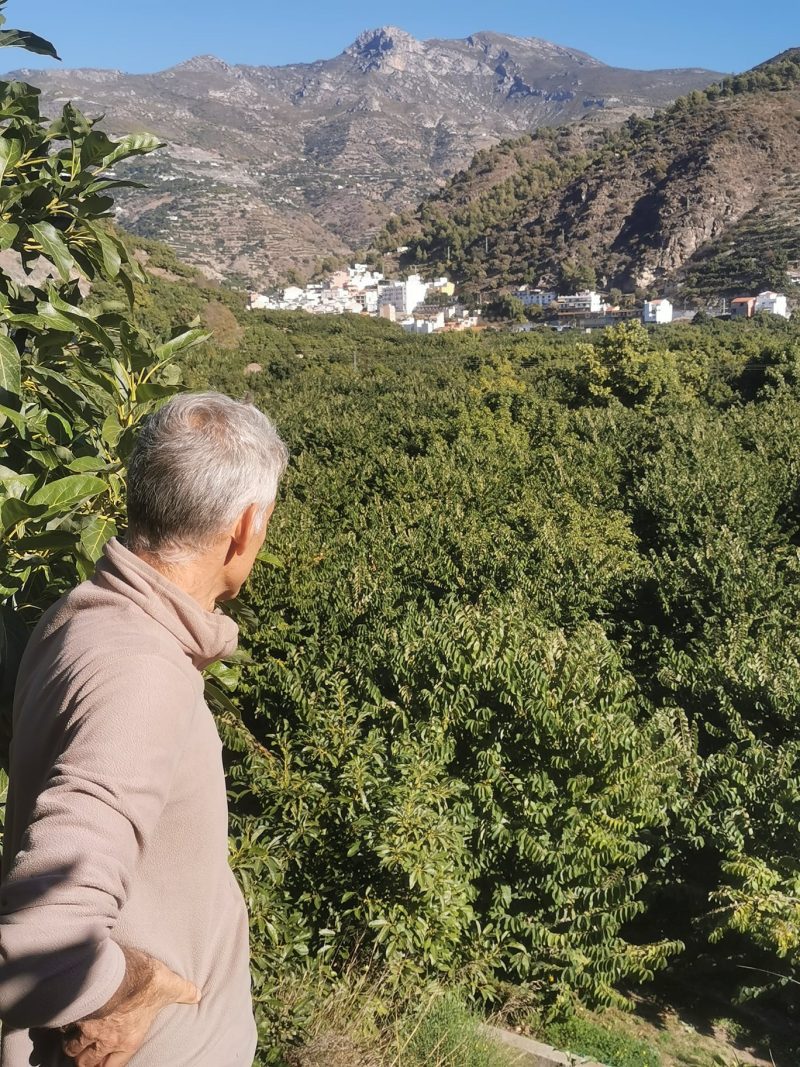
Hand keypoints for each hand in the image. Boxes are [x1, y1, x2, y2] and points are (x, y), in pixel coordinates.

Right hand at [61, 953, 199, 1066]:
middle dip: (85, 1062)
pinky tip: (64, 1021)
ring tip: (73, 1041)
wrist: (115, 971)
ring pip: (72, 1049)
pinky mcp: (73, 1014)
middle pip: (87, 1063)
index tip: (102, 1065)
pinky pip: (62, 1029)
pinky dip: (62, 1027)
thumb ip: (182, 992)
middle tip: (85, 1057)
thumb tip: (196, 994)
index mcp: (128, 1039)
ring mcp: (86, 1029)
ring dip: (72, 1047)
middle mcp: (105, 1039)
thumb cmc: (144, 981)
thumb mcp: (169, 986)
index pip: (113, 1066)